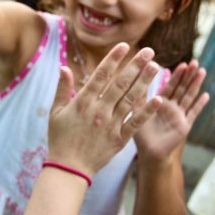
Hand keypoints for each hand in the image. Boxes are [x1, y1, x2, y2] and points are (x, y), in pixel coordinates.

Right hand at [47, 44, 161, 175]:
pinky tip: (158, 99)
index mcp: (82, 102)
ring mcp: (110, 125)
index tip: (125, 46)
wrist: (68, 168)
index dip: (113, 59)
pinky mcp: (119, 139)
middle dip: (135, 66)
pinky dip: (147, 111)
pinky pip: (135, 123)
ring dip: (145, 82)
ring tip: (156, 67)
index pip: (101, 75)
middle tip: (149, 51)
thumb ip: (62, 89)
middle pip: (120, 84)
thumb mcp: (56, 112)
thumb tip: (64, 67)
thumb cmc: (60, 139)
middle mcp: (99, 111)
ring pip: (131, 99)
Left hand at [134, 60, 208, 160]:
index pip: (170, 86)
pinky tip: (206, 95)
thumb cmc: (140, 134)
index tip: (182, 63)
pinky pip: (193, 113)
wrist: (148, 152)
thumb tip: (133, 79)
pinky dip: (199, 105)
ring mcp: (180, 115)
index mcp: (161, 102)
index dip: (176, 75)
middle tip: (194, 62)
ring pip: (189, 97)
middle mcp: (172, 107)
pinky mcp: (184, 125)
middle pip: (182, 88)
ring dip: (196, 84)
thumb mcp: (136, 112)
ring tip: (201, 71)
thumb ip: (137, 97)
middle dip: (188, 75)